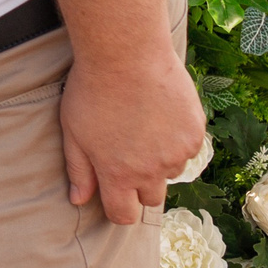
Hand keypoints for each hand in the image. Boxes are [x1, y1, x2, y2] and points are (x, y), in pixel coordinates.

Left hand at [59, 46, 207, 225]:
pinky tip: (161, 112)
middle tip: (128, 152)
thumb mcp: (73, 131)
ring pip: (171, 171)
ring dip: (160, 159)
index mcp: (118, 174)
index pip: (123, 215)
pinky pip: (188, 148)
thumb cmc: (92, 89)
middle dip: (140, 184)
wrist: (126, 53)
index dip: (118, 207)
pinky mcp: (195, 133)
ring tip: (143, 124)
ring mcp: (177, 153)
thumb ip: (78, 170)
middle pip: (151, 198)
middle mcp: (151, 171)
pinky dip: (177, 137)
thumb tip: (79, 200)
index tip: (114, 192)